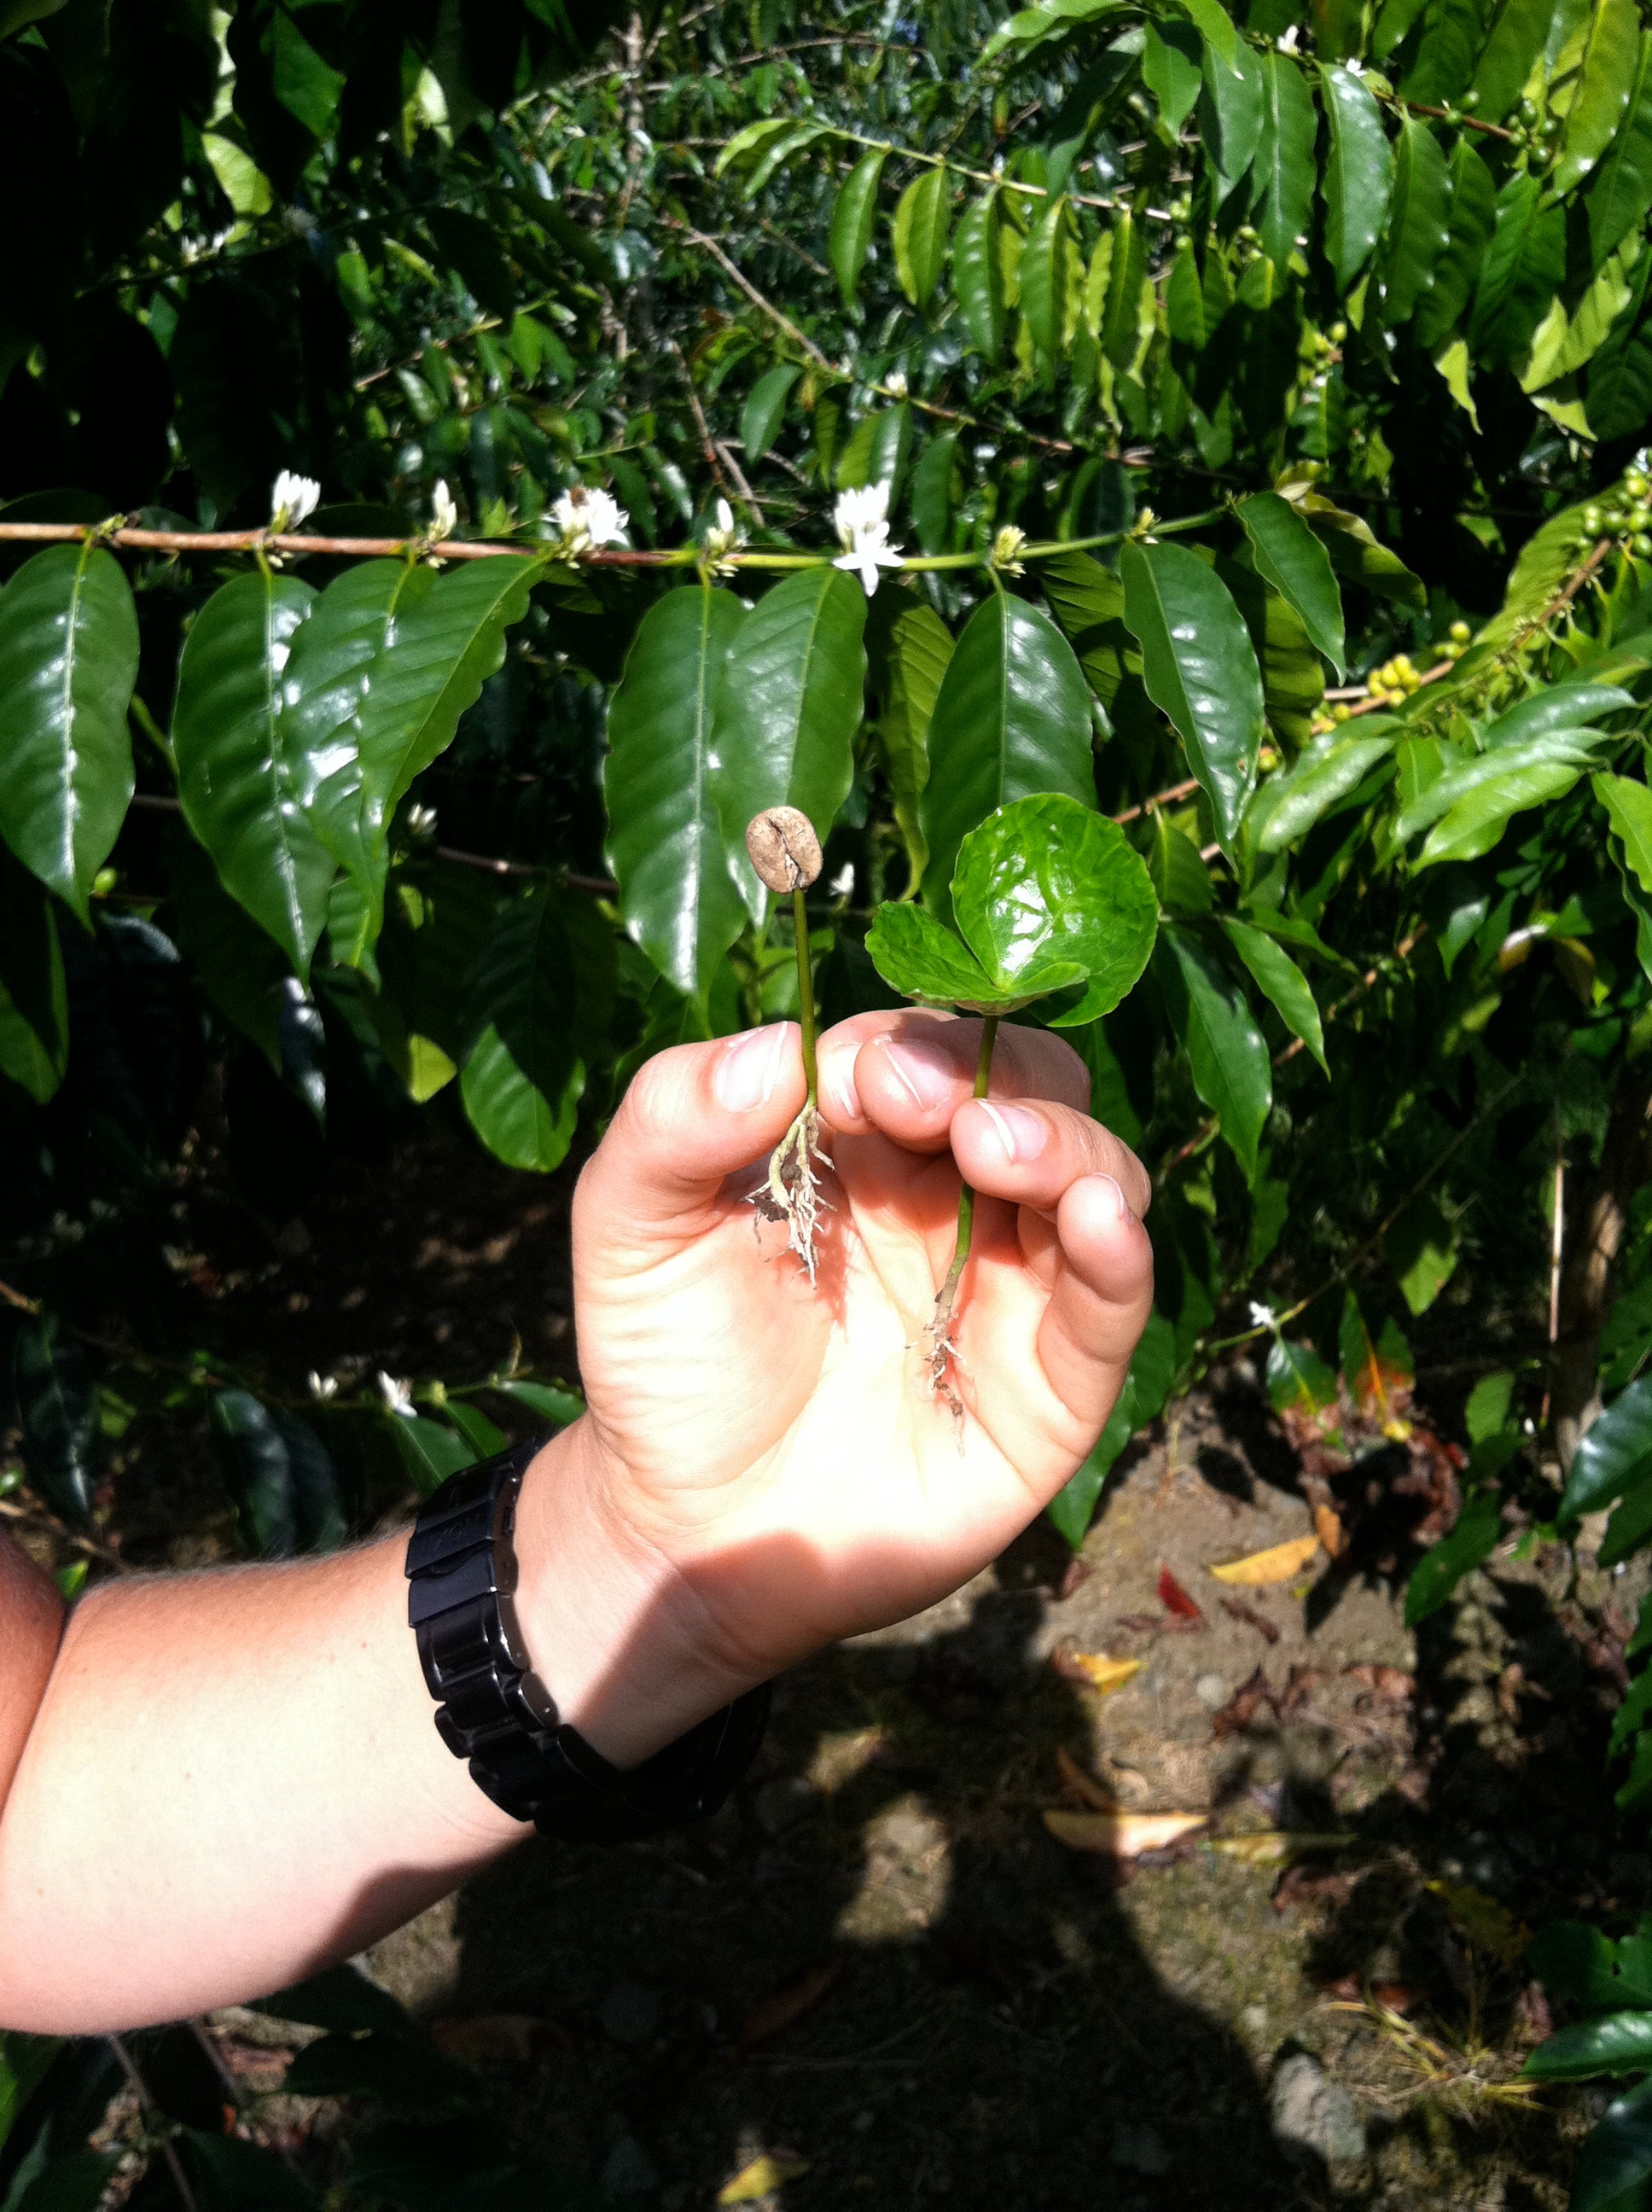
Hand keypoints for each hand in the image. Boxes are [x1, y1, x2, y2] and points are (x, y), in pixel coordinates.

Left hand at [515, 1012, 1152, 1763]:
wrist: (685, 1530)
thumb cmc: (664, 1364)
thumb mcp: (629, 1227)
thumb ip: (673, 1122)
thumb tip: (775, 1048)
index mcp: (864, 1144)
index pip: (923, 1052)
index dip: (906, 1047)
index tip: (861, 1079)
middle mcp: (952, 1200)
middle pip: (1034, 1092)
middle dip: (998, 1077)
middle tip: (928, 1105)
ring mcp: (1009, 1288)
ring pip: (1093, 1178)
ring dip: (1063, 1144)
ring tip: (998, 1148)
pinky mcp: (1049, 1388)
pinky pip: (1110, 1307)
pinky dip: (1121, 1253)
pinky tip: (1099, 1219)